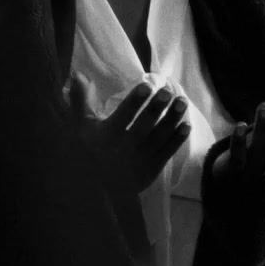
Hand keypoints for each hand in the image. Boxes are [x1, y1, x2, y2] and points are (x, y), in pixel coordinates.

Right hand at [69, 79, 191, 193]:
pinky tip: (186, 125)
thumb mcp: (80, 127)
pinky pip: (166, 153)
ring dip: (172, 119)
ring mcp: (140, 160)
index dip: (135, 100)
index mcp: (107, 135)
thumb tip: (78, 74)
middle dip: (157, 108)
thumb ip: (80, 101)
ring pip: (159, 137)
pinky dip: (177, 140)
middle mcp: (125, 148)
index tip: (146, 85)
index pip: (123, 115)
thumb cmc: (88, 152)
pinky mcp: (151, 169)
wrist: (97, 191)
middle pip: (144, 125)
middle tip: (168, 91)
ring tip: (182, 102)